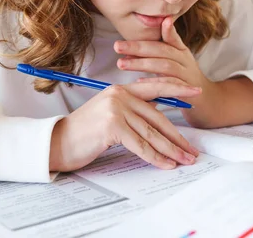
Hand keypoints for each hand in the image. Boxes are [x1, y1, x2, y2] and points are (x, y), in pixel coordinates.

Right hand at [49, 81, 201, 171]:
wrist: (58, 142)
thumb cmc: (84, 132)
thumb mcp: (108, 113)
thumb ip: (130, 110)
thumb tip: (156, 117)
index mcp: (120, 90)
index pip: (155, 87)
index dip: (177, 90)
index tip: (195, 93)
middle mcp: (119, 96)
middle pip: (157, 117)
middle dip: (177, 136)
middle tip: (192, 149)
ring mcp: (115, 110)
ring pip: (152, 133)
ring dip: (171, 150)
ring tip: (185, 160)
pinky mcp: (112, 127)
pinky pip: (140, 145)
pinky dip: (156, 157)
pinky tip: (167, 164)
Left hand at [113, 16, 218, 125]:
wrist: (208, 103)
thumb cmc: (185, 81)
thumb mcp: (175, 62)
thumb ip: (159, 53)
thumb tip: (132, 47)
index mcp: (181, 51)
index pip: (167, 38)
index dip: (153, 34)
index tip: (131, 35)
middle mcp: (185, 59)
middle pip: (161, 50)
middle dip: (137, 47)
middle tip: (117, 46)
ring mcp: (188, 75)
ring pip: (164, 65)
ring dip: (142, 63)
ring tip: (122, 63)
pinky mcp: (188, 90)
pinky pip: (170, 84)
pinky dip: (154, 82)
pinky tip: (139, 82)